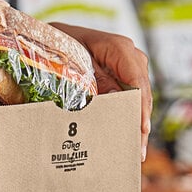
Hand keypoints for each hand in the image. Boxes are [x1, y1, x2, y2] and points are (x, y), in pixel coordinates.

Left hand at [51, 23, 151, 159]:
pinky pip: (129, 99)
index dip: (140, 106)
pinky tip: (126, 137)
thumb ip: (93, 81)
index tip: (141, 128)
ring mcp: (128, 67)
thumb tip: (113, 100)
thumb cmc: (59, 47)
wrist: (49, 40)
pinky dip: (127, 118)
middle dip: (140, 122)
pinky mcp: (121, 78)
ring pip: (138, 99)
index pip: (136, 80)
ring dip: (135, 124)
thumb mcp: (73, 64)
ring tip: (135, 151)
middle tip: (138, 151)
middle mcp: (129, 56)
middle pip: (142, 93)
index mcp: (118, 48)